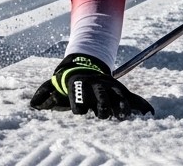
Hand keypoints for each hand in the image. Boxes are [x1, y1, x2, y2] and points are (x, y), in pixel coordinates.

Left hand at [29, 53, 154, 119]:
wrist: (84, 66)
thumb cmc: (67, 81)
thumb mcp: (54, 83)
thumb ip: (44, 93)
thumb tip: (33, 105)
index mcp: (79, 83)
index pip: (78, 92)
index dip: (77, 102)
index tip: (79, 111)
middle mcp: (96, 84)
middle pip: (100, 93)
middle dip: (102, 104)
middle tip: (103, 116)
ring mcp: (109, 86)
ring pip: (118, 94)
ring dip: (122, 105)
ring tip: (125, 116)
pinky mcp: (120, 90)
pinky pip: (133, 96)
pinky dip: (141, 104)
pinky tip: (149, 113)